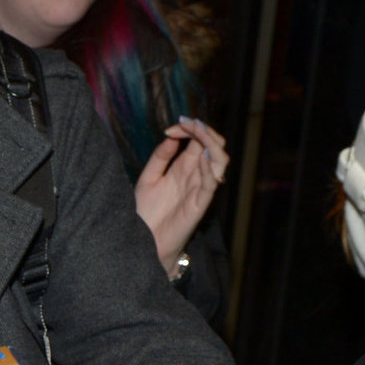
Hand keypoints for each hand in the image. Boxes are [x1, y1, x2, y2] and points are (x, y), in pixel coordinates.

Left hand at [134, 117, 227, 271]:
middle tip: (187, 124)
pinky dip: (209, 167)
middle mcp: (196, 174)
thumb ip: (160, 158)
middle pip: (214, 144)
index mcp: (184, 166)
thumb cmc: (146, 212)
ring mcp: (200, 188)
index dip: (189, 128)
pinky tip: (200, 156)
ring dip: (212, 143)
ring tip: (198, 132)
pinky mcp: (200, 204)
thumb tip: (172, 137)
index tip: (171, 128)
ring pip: (220, 160)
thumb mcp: (148, 179)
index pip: (197, 139)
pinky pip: (212, 183)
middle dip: (204, 130)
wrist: (144, 240)